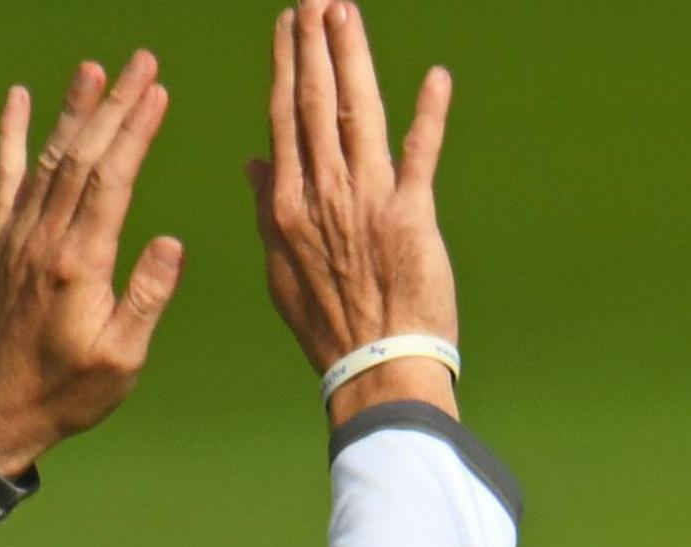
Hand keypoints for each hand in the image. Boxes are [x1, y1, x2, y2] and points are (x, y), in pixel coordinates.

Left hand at [0, 55, 183, 478]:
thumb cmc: (69, 389)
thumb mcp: (123, 357)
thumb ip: (146, 298)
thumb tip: (170, 243)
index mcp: (79, 264)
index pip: (112, 181)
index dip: (134, 131)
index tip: (157, 92)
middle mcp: (44, 239)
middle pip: (83, 156)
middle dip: (114, 104)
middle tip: (141, 62)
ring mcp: (18, 236)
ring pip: (49, 158)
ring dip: (74, 109)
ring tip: (96, 68)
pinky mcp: (3, 241)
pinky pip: (6, 177)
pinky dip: (11, 135)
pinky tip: (19, 98)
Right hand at [249, 0, 460, 424]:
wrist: (375, 368)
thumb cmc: (330, 327)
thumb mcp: (280, 271)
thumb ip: (268, 210)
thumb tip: (253, 162)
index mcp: (288, 204)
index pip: (285, 118)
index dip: (288, 66)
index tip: (288, 26)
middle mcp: (324, 193)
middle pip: (316, 102)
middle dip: (315, 44)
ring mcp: (368, 201)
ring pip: (358, 113)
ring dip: (354, 57)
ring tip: (346, 11)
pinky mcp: (413, 217)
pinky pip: (421, 155)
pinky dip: (430, 116)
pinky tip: (437, 78)